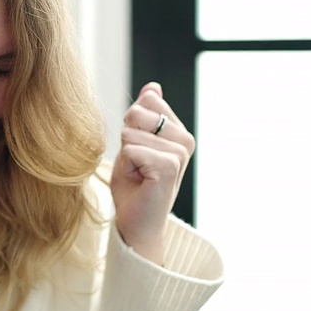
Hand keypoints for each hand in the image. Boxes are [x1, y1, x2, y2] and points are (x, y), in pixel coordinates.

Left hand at [110, 82, 193, 264]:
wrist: (136, 223)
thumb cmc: (134, 187)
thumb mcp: (134, 143)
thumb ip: (144, 115)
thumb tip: (153, 87)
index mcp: (179, 131)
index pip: (147, 101)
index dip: (131, 126)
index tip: (139, 152)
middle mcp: (185, 139)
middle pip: (137, 112)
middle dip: (126, 139)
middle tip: (136, 165)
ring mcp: (180, 152)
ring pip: (131, 133)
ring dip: (126, 157)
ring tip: (138, 175)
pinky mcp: (169, 165)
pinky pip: (131, 150)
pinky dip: (127, 166)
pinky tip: (140, 181)